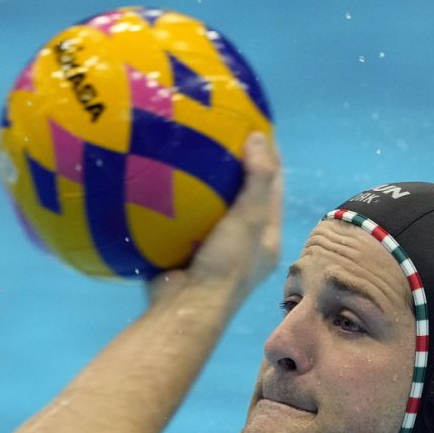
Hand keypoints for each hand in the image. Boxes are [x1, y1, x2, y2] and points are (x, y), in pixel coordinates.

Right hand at [150, 132, 282, 307]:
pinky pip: (181, 217)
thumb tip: (259, 137)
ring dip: (202, 180)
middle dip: (233, 163)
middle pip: (242, 193)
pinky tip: (161, 177)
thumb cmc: (224, 266)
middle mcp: (242, 243)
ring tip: (189, 146)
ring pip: (210, 205)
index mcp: (266, 237)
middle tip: (219, 130)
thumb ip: (257, 178)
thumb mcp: (249, 218)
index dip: (268, 153)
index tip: (256, 123)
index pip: (273, 185)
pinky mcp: (185, 252)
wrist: (184, 309)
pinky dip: (174, 198)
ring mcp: (212, 248)